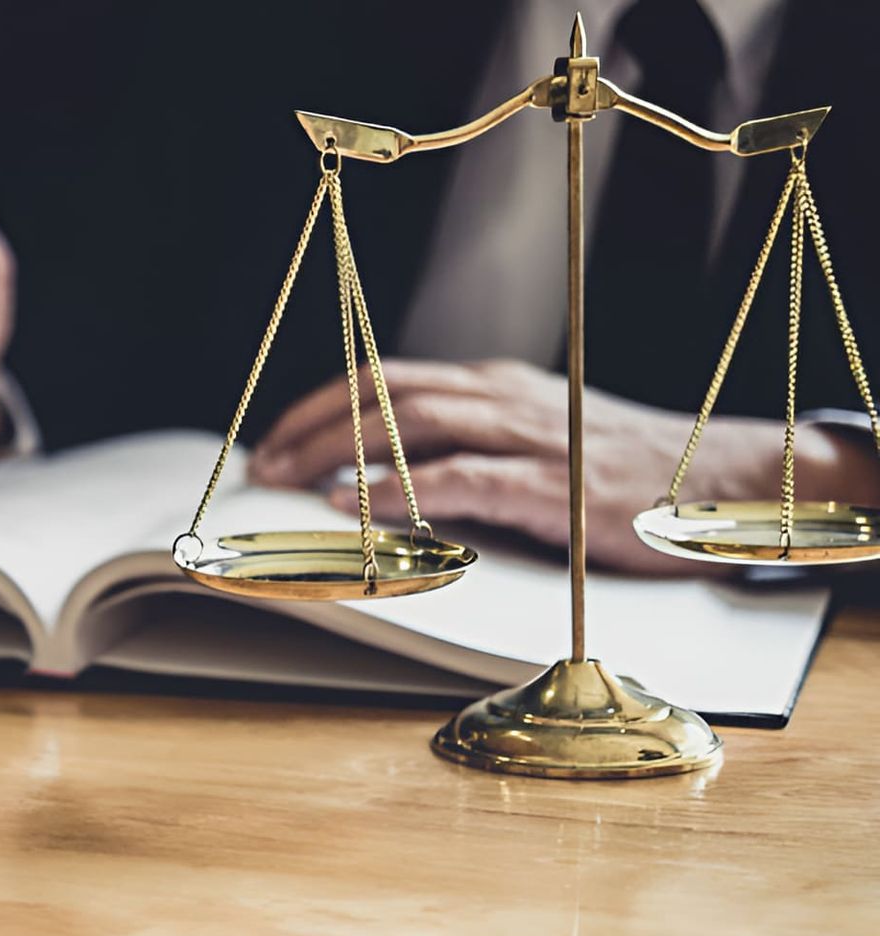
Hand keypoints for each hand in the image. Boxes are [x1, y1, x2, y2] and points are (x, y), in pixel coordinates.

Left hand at [250, 358, 867, 573]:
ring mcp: (529, 437)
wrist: (725, 475)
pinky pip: (460, 478)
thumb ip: (470, 449)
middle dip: (312, 424)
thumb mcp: (537, 442)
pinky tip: (357, 503)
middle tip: (263, 462)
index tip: (275, 438)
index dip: (321, 404)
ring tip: (290, 481)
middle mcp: (504, 398)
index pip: (387, 378)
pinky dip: (401, 488)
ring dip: (338, 451)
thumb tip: (378, 479)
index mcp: (496, 387)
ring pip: (412, 423)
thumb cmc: (622, 472)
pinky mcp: (551, 484)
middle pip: (384, 391)